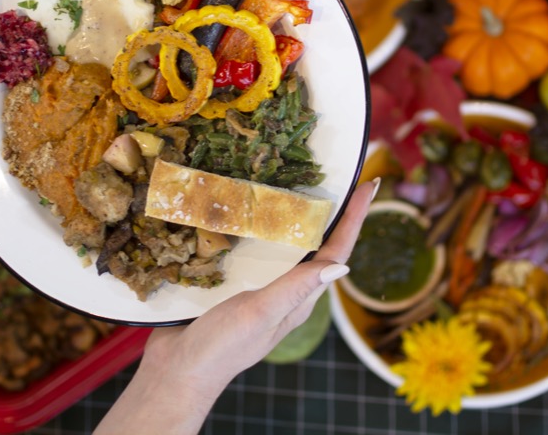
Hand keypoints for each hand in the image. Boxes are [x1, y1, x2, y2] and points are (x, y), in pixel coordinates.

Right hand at [96, 177, 379, 434]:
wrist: (177, 372)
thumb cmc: (222, 347)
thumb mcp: (261, 313)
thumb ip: (296, 288)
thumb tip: (342, 266)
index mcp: (299, 299)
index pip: (336, 252)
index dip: (354, 218)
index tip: (370, 184)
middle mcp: (285, 292)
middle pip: (318, 245)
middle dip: (334, 212)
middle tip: (342, 175)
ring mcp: (260, 289)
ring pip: (287, 246)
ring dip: (298, 217)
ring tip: (304, 183)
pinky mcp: (234, 285)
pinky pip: (256, 251)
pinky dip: (261, 228)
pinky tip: (251, 212)